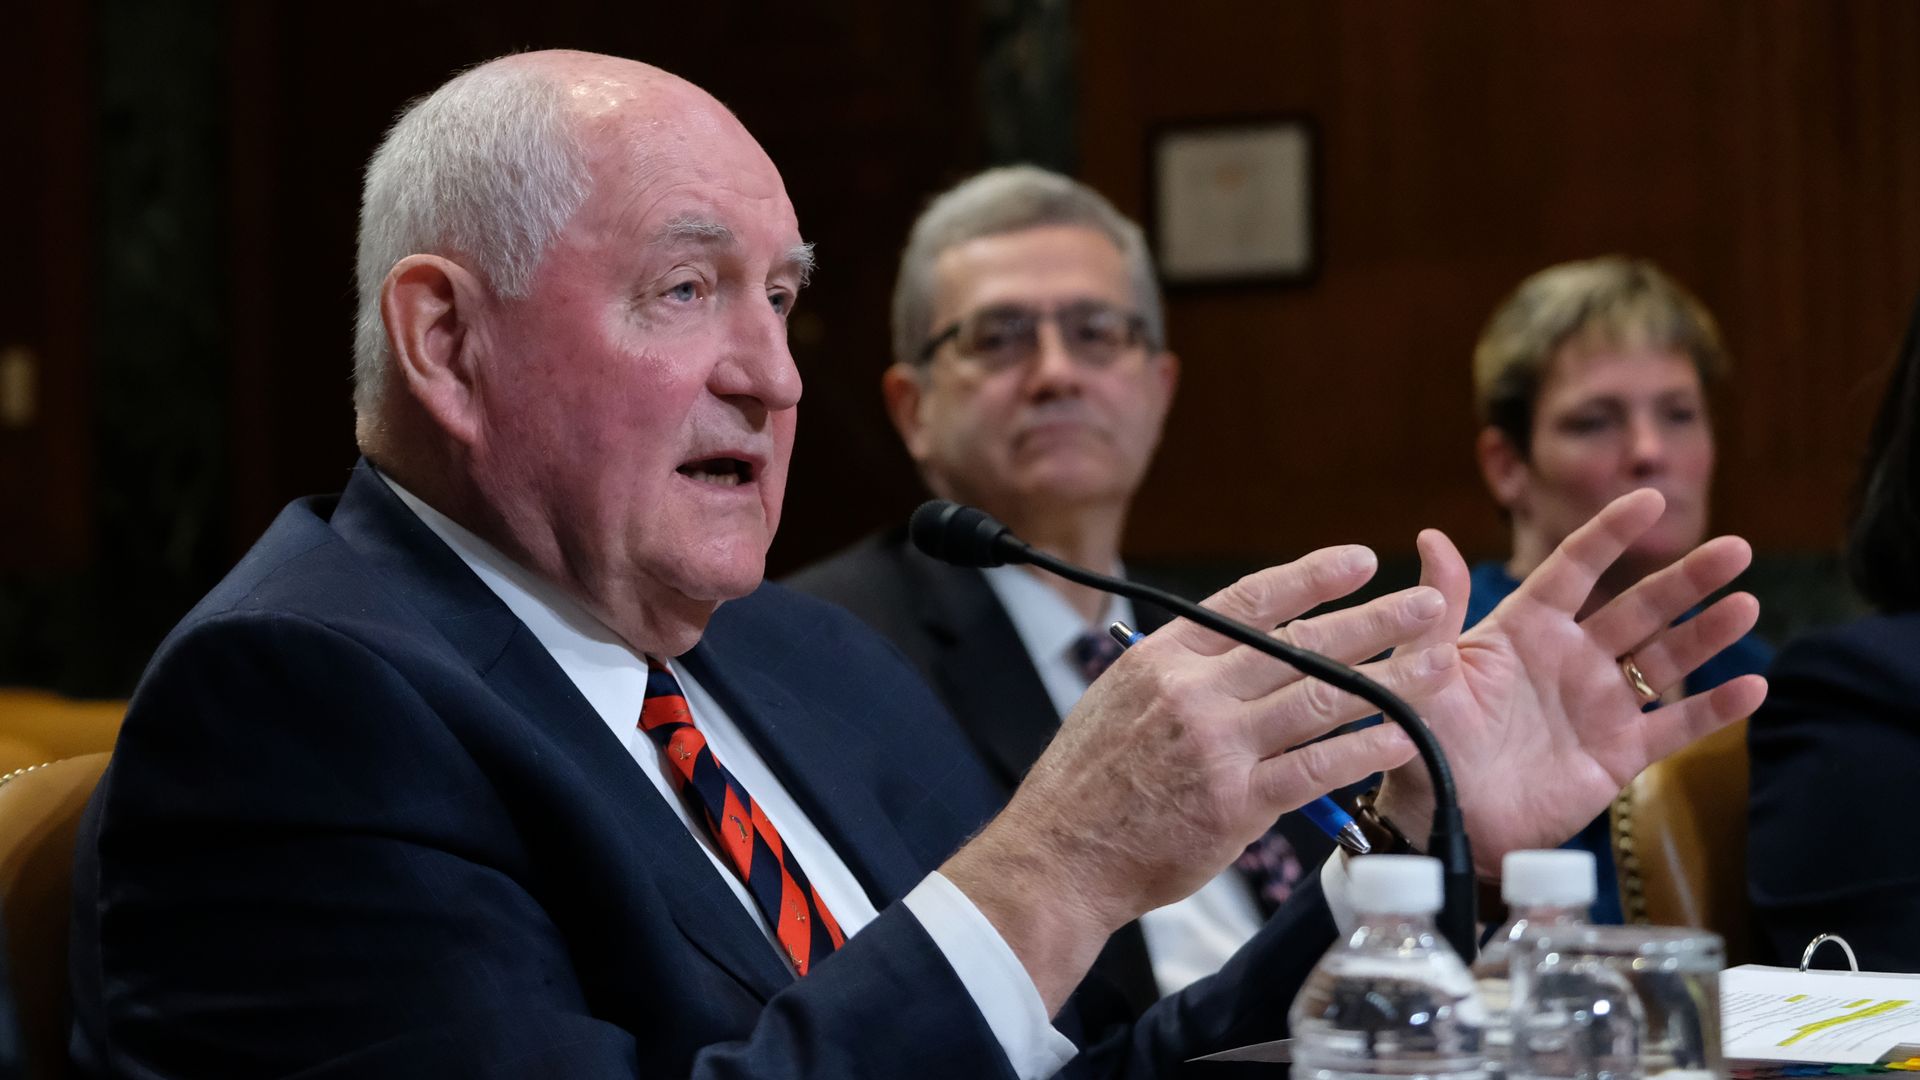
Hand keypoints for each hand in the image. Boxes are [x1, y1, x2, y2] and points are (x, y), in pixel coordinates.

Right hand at [944, 545, 1460, 1011]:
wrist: (1061, 852)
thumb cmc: (1087, 782)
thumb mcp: (1118, 698)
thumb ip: (1176, 672)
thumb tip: (1226, 650)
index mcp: (1165, 657)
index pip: (1252, 600)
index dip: (1312, 576)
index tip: (1360, 560)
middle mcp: (1195, 692)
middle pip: (1301, 643)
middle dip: (1373, 619)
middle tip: (1427, 604)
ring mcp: (1219, 746)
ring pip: (1321, 699)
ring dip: (1390, 678)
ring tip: (1439, 662)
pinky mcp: (1238, 803)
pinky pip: (1316, 768)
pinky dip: (1365, 750)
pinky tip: (1405, 737)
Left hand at [1375, 489, 1766, 871]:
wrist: (1442, 819)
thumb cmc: (1421, 741)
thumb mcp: (1426, 671)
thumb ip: (1439, 608)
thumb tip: (1432, 536)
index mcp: (1525, 629)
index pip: (1575, 568)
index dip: (1610, 534)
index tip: (1651, 499)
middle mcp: (1570, 658)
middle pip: (1638, 608)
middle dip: (1686, 579)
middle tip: (1735, 549)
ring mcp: (1600, 704)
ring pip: (1665, 659)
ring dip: (1708, 633)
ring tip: (1747, 605)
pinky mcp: (1619, 753)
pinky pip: (1675, 726)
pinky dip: (1716, 709)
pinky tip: (1753, 687)